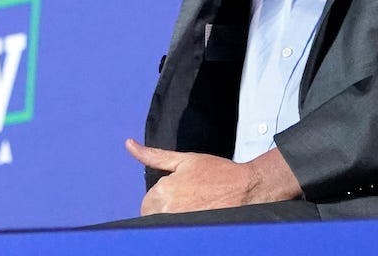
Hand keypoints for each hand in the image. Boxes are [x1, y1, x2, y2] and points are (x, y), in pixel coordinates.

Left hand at [126, 139, 301, 214]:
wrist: (248, 188)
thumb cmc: (218, 173)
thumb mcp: (184, 160)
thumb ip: (154, 155)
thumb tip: (129, 144)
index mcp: (162, 192)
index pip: (147, 204)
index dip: (161, 199)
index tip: (177, 195)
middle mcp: (169, 211)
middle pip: (155, 216)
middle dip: (165, 210)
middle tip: (189, 202)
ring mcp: (182, 223)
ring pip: (166, 224)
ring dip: (174, 218)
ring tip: (196, 209)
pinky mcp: (195, 230)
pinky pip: (180, 232)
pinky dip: (184, 227)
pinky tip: (198, 219)